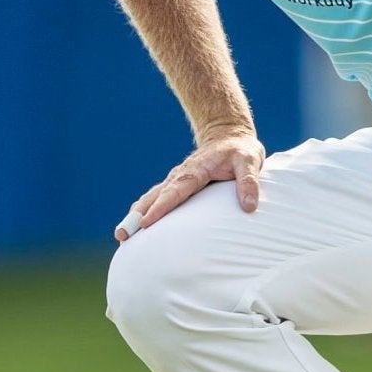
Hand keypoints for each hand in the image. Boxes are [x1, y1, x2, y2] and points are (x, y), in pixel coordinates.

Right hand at [115, 129, 265, 240]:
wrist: (228, 135)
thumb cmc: (240, 151)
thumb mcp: (250, 161)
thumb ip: (249, 182)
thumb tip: (249, 207)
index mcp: (196, 170)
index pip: (176, 191)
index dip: (161, 207)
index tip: (147, 222)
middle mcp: (181, 175)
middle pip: (155, 196)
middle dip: (138, 216)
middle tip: (122, 234)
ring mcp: (176, 180)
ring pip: (151, 197)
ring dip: (135, 215)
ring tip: (121, 235)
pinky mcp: (175, 185)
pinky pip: (156, 198)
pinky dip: (143, 211)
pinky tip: (134, 228)